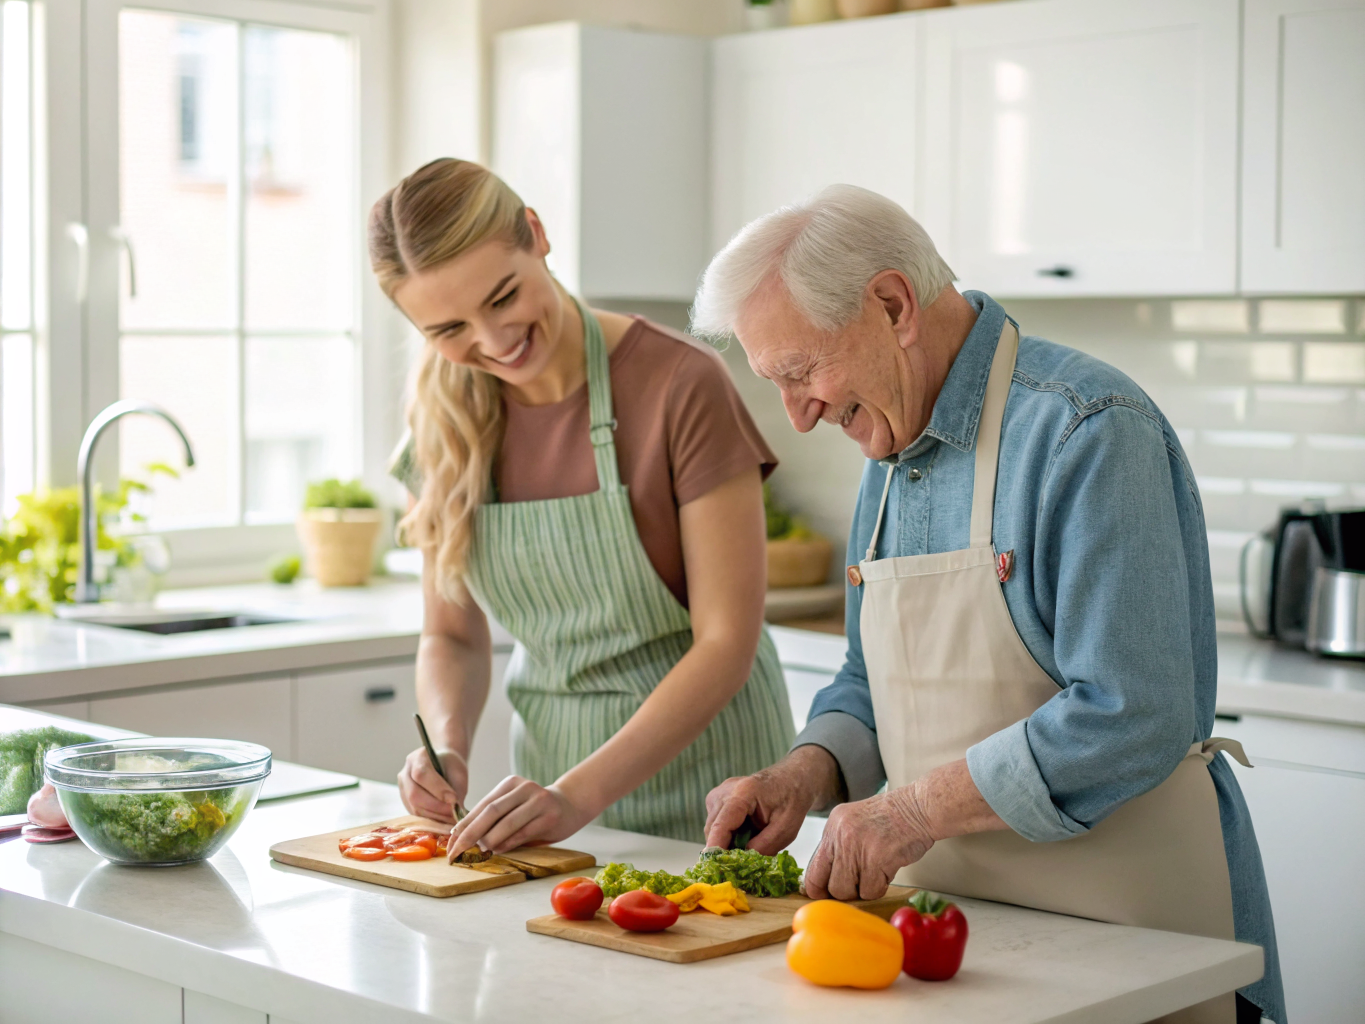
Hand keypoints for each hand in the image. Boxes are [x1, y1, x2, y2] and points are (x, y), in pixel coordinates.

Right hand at [398, 746, 467, 822]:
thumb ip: (457, 789)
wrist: (441, 766)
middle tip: (454, 813)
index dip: (437, 789)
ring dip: (436, 816)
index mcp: (417, 758)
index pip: (421, 774)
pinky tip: (445, 819)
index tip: (453, 799)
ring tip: (452, 818)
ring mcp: (403, 790)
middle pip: (414, 794)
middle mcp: (405, 774)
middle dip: (437, 807)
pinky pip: (417, 815)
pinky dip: (433, 820)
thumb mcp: (458, 772)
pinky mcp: (406, 804)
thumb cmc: (450, 766)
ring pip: (415, 808)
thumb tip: (456, 811)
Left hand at [446, 775, 593, 861]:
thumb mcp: (514, 807)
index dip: (464, 824)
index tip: (451, 842)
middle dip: (471, 834)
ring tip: (479, 852)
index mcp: (510, 784)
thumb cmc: (535, 811)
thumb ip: (494, 818)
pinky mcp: (550, 815)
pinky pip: (523, 833)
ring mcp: (538, 800)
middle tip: (457, 851)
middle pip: (491, 812)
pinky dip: (508, 843)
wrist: (570, 805)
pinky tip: (499, 850)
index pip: (481, 805)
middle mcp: (524, 788)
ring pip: (507, 823)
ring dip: (490, 841)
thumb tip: (463, 838)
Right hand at [703, 745, 839, 853]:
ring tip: (750, 844)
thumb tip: (740, 863)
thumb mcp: (785, 829)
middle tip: (742, 865)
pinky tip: (746, 834)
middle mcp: (724, 790)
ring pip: (712, 828)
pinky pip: (715, 824)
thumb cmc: (792, 800)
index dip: (716, 849)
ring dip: (726, 842)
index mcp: (743, 793)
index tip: (716, 870)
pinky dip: (728, 835)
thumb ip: (763, 847)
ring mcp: (718, 793)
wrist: (792, 779)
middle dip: (724, 849)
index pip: (721, 824)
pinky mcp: (717, 799)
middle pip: (713, 829)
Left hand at [804, 785, 933, 901]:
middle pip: (829, 885)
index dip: (820, 888)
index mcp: (832, 827)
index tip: (828, 894)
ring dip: (863, 890)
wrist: (917, 808)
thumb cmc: (891, 818)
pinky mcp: (875, 859)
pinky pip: (870, 891)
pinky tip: (887, 871)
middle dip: (844, 892)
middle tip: (859, 885)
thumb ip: (839, 847)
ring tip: (876, 873)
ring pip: (846, 891)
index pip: (813, 870)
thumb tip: (828, 880)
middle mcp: (840, 836)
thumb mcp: (854, 823)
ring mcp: (856, 847)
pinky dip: (879, 887)